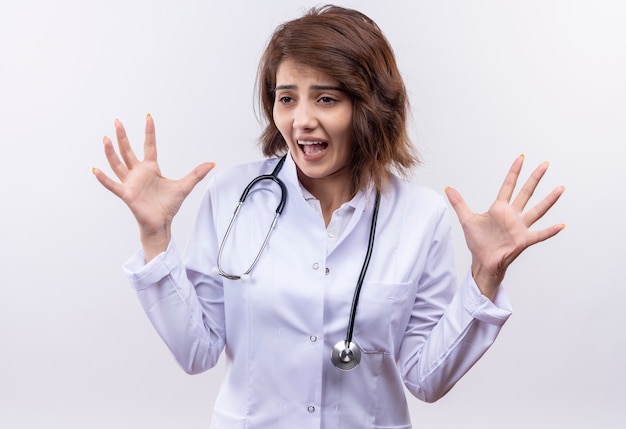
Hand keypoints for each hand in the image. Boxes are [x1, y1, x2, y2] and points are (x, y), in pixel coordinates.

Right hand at [93, 115, 214, 260]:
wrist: (161, 223)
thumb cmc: (168, 206)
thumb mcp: (184, 186)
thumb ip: (196, 174)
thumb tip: (211, 164)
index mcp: (151, 168)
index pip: (149, 146)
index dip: (149, 132)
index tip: (148, 117)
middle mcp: (138, 173)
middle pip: (128, 151)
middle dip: (123, 136)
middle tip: (117, 121)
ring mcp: (131, 183)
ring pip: (118, 164)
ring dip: (111, 152)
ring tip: (105, 139)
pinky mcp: (126, 194)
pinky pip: (113, 185)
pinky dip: (104, 179)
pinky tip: (96, 170)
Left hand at [444, 155, 564, 299]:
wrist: (483, 261)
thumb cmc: (478, 242)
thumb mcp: (466, 219)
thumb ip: (459, 203)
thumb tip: (448, 188)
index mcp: (499, 208)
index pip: (508, 186)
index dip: (514, 172)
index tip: (521, 158)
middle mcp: (512, 215)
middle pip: (525, 192)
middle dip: (535, 178)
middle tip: (545, 164)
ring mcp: (519, 227)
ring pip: (537, 210)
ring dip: (549, 200)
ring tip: (560, 188)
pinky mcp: (523, 240)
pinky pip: (539, 234)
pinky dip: (550, 231)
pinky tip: (561, 225)